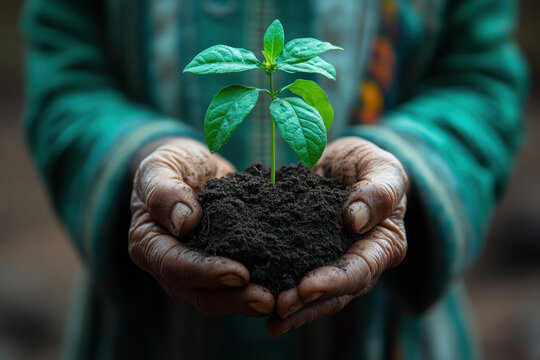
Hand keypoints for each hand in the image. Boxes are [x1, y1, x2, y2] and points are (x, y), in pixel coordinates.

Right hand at [129, 138, 273, 317]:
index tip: (238, 273)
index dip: (206, 273)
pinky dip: (263, 286)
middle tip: (267, 300)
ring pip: (223, 298)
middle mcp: (171, 268)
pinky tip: (287, 286)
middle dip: (234, 300)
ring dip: (251, 302)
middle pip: (201, 295)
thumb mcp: (159, 166)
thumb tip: (184, 222)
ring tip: (281, 300)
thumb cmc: (172, 164)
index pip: (175, 266)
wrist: (195, 167)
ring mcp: (199, 272)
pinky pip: (242, 285)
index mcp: (149, 245)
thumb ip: (163, 191)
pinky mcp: (224, 267)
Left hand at [266, 137, 407, 336]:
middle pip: (336, 292)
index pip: (360, 269)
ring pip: (314, 293)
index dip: (335, 281)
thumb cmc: (369, 164)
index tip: (308, 288)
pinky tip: (252, 295)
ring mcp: (331, 262)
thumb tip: (354, 220)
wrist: (340, 162)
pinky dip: (275, 285)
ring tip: (268, 318)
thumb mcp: (383, 168)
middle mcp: (359, 262)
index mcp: (383, 245)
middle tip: (280, 309)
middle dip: (308, 304)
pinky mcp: (305, 255)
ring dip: (293, 307)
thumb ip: (379, 191)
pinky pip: (291, 273)